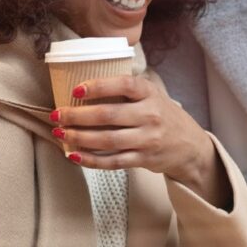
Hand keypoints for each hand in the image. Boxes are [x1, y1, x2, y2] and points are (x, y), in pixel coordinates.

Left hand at [52, 75, 229, 206]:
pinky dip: (90, 160)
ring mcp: (147, 139)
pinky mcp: (143, 159)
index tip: (75, 90)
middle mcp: (150, 115)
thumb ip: (127, 89)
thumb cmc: (162, 115)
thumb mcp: (152, 94)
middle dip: (77, 116)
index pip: (124, 85)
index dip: (98, 87)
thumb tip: (84, 86)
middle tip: (57, 115)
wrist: (189, 145)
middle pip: (108, 116)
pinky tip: (74, 155)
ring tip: (60, 134)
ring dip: (79, 138)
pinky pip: (112, 161)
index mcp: (149, 93)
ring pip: (107, 140)